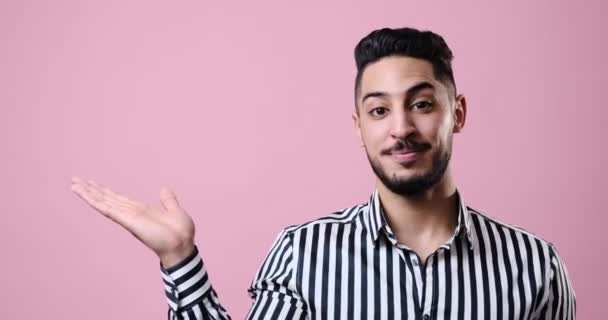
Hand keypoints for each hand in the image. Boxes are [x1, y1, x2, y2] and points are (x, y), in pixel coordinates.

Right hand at [70, 176, 195, 267]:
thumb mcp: (174, 211)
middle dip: (91, 189)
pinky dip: (95, 201)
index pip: (118, 198)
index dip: (105, 190)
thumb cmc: (180, 232)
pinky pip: (107, 209)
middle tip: (75, 180)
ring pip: (103, 202)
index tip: (92, 183)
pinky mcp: (127, 220)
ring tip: (74, 184)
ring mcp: (127, 217)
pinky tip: (84, 194)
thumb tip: (163, 189)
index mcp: (140, 210)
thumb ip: (168, 201)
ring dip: (88, 193)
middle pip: (107, 198)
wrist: (182, 244)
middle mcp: (130, 213)